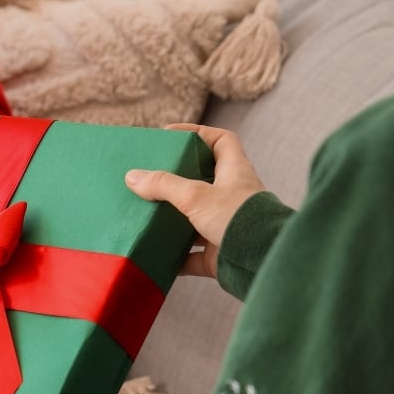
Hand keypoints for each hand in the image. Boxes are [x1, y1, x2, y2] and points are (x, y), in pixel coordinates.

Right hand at [125, 124, 266, 278]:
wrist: (260, 260)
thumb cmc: (237, 218)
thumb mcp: (196, 195)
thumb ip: (164, 185)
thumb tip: (133, 176)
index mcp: (235, 172)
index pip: (222, 141)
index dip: (199, 133)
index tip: (172, 135)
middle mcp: (233, 197)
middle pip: (204, 180)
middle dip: (179, 179)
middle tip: (153, 177)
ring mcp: (226, 226)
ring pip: (196, 219)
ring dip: (174, 219)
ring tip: (148, 215)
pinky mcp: (220, 253)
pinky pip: (193, 255)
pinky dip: (177, 257)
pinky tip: (158, 256)